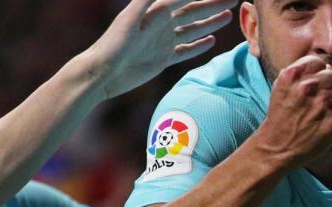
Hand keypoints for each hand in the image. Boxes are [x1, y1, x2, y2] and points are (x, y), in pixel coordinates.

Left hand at [92, 0, 236, 98]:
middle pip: (194, 11)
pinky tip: (211, 41)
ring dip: (210, 22)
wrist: (102, 74)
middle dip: (214, 4)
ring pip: (193, 29)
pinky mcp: (162, 60)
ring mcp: (163, 42)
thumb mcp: (130, 18)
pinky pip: (185, 51)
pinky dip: (198, 46)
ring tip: (229, 16)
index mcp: (156, 11)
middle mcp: (162, 24)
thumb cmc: (113, 44)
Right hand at [252, 55, 331, 166]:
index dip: (320, 73)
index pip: (319, 63)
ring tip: (318, 117)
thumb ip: (303, 74)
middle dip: (329, 88)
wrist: (275, 148)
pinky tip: (323, 125)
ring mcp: (322, 104)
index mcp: (292, 75)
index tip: (316, 86)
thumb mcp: (282, 88)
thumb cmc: (280, 118)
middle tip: (317, 105)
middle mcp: (307, 87)